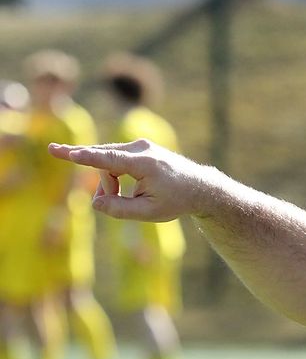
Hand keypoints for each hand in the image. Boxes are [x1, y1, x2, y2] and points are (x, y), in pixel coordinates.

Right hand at [48, 139, 213, 221]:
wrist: (199, 187)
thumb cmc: (176, 200)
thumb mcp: (148, 212)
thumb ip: (120, 209)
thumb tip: (96, 202)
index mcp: (146, 164)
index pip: (110, 160)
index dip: (86, 158)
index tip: (67, 153)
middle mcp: (143, 149)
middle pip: (104, 159)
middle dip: (93, 172)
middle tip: (54, 151)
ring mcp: (142, 145)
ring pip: (109, 161)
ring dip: (108, 181)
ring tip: (119, 197)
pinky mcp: (140, 147)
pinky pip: (116, 159)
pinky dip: (113, 174)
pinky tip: (117, 189)